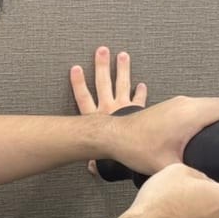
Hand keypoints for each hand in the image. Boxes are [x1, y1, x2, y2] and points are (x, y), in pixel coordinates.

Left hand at [70, 46, 218, 176]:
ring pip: (213, 103)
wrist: (113, 135)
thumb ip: (192, 172)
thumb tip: (211, 184)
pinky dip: (216, 113)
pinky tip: (218, 128)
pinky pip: (203, 105)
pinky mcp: (174, 106)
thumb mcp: (169, 166)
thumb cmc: (137, 149)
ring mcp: (180, 102)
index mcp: (192, 114)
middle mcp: (188, 103)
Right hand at [70, 46, 146, 175]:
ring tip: (123, 55)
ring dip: (122, 69)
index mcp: (95, 118)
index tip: (76, 68)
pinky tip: (143, 84)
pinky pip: (139, 99)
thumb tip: (92, 168)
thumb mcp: (101, 158)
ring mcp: (123, 107)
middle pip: (102, 83)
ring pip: (121, 84)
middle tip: (102, 50)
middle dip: (102, 66)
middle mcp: (108, 108)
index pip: (83, 97)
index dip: (78, 83)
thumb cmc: (116, 153)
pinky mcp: (137, 111)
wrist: (133, 147)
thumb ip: (96, 162)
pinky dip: (141, 91)